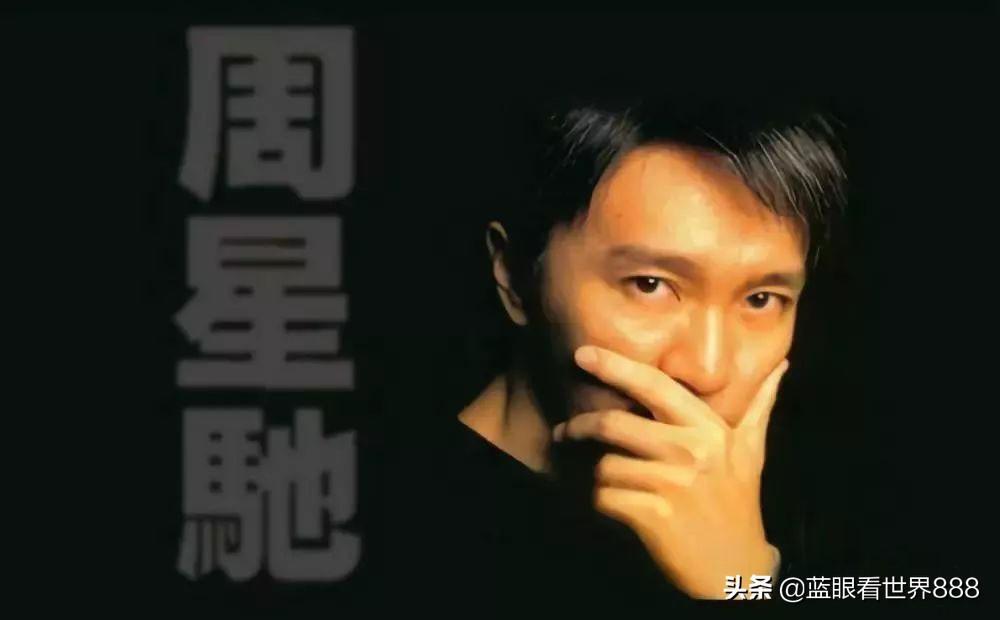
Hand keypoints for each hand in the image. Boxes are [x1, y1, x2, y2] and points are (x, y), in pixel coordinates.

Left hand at [552, 345, 787, 598]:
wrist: (736, 568)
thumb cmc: (738, 503)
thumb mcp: (751, 452)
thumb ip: (760, 406)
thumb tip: (781, 368)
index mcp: (709, 429)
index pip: (653, 385)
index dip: (614, 366)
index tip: (582, 354)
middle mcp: (692, 451)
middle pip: (613, 423)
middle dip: (580, 426)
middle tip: (566, 431)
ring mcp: (673, 484)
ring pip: (604, 465)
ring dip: (598, 475)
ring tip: (610, 482)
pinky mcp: (654, 516)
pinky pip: (603, 497)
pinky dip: (601, 502)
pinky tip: (617, 506)